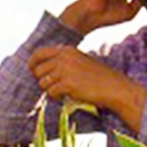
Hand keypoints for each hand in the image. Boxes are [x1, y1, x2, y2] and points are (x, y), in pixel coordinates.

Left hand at [29, 46, 145, 126]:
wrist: (114, 87)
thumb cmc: (98, 77)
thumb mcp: (80, 61)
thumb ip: (63, 61)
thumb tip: (43, 69)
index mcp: (66, 50)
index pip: (39, 53)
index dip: (32, 63)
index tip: (33, 72)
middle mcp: (64, 57)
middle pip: (38, 70)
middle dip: (43, 81)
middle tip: (54, 87)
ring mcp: (65, 70)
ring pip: (43, 83)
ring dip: (50, 90)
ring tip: (63, 92)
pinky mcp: (68, 84)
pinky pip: (51, 92)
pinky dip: (57, 97)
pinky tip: (67, 96)